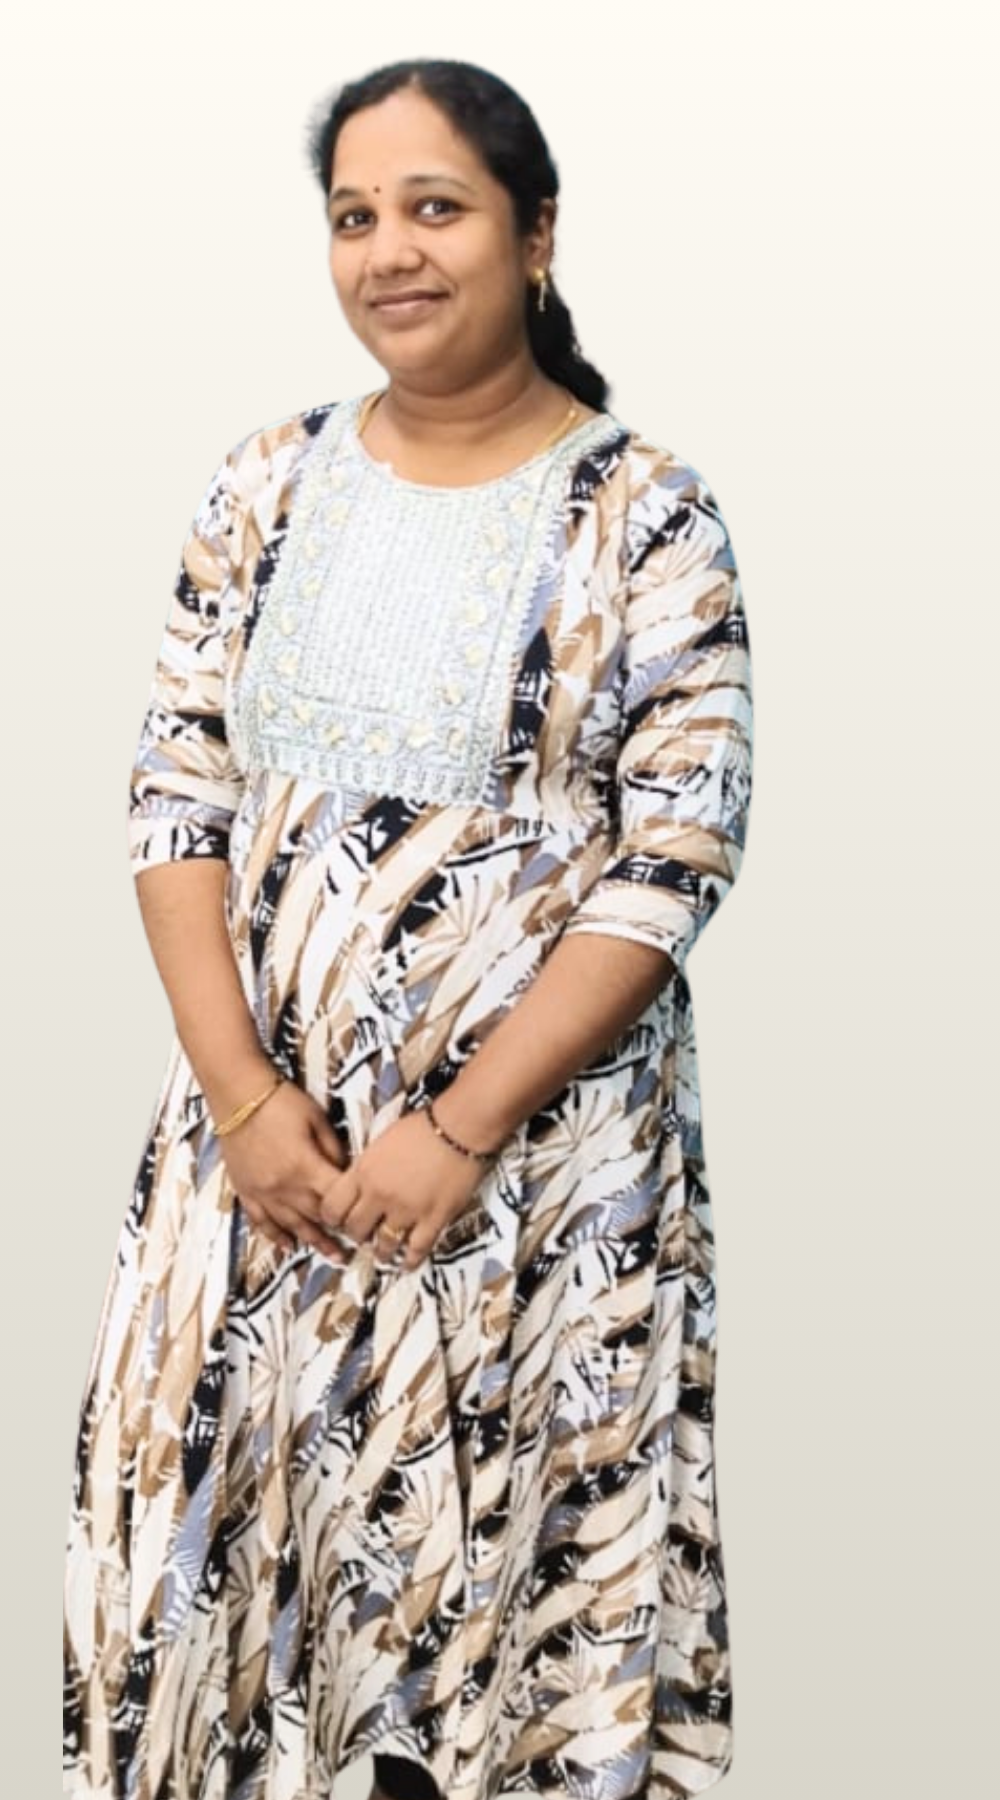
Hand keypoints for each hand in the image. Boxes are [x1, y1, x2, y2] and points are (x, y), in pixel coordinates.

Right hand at [217, 1078, 347, 1255]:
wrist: (237, 1095)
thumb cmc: (280, 1101)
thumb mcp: (317, 1119)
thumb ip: (334, 1149)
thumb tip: (345, 1171)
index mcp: (305, 1168)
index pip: (335, 1197)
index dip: (352, 1209)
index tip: (365, 1217)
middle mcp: (283, 1187)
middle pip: (315, 1217)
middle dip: (336, 1233)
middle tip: (354, 1249)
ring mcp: (262, 1192)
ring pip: (291, 1225)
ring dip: (312, 1241)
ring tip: (330, 1255)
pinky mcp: (245, 1190)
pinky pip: (261, 1221)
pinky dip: (275, 1236)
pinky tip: (288, 1246)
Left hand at [318, 1103, 489, 1270]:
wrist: (460, 1126)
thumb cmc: (425, 1126)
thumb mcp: (382, 1140)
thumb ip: (368, 1165)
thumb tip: (361, 1182)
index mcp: (364, 1171)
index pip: (332, 1207)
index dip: (331, 1218)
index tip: (337, 1220)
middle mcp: (380, 1194)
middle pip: (354, 1230)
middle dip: (356, 1234)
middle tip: (362, 1233)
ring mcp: (406, 1210)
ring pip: (383, 1245)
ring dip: (381, 1251)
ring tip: (383, 1251)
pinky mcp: (433, 1219)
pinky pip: (416, 1249)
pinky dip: (410, 1260)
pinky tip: (407, 1263)